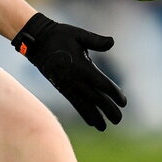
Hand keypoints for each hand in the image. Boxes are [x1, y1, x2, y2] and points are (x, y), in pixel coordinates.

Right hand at [11, 12, 126, 130]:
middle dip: (107, 109)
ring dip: (95, 116)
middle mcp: (75, 79)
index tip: (124, 102)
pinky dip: (83, 113)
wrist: (37, 42)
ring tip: (104, 127)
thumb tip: (112, 41)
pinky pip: (74, 103)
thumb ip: (96, 41)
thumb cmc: (60, 35)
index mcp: (81, 66)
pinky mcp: (61, 88)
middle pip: (95, 98)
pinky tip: (90, 121)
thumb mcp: (79, 34)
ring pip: (84, 104)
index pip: (101, 84)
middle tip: (118, 119)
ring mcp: (67, 85)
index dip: (113, 93)